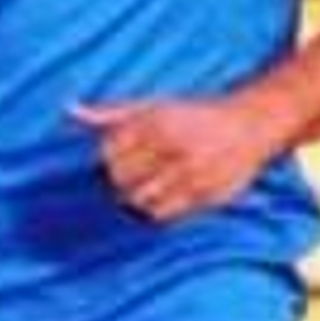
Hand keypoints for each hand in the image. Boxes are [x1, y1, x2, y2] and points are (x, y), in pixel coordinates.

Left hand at [71, 92, 281, 222]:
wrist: (250, 125)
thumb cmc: (194, 115)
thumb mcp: (153, 106)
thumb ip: (111, 113)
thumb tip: (69, 110)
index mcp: (156, 121)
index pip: (109, 152)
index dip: (108, 160)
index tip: (117, 160)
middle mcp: (172, 146)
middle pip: (121, 179)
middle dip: (119, 182)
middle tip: (131, 178)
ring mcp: (189, 172)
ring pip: (140, 201)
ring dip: (136, 200)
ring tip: (148, 188)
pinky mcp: (204, 193)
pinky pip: (164, 214)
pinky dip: (156, 211)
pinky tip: (162, 198)